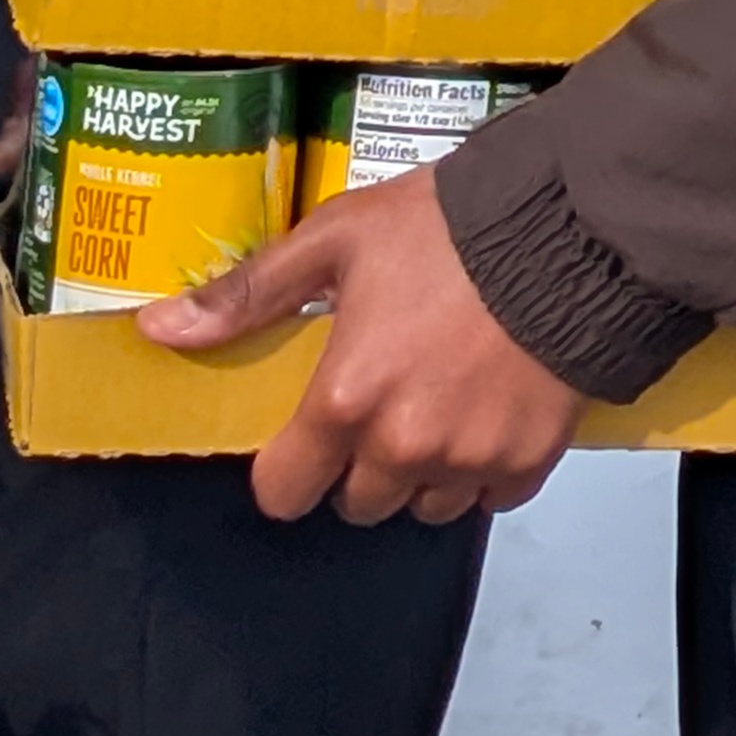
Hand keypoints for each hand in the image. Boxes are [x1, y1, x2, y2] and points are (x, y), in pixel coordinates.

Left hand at [146, 171, 576, 524]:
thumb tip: (159, 327)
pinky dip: (487, 470)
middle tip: (385, 408)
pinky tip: (492, 417)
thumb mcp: (338, 240)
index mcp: (343, 401)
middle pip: (358, 505)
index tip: (305, 441)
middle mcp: (401, 446)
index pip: (284, 491)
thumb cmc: (453, 230)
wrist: (577, 228)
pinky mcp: (531, 456)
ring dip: (424, 474)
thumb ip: (249, 294)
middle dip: (362, 467)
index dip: (288, 469)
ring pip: (425, 507)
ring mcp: (469, 458)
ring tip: (443, 412)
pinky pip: (493, 497)